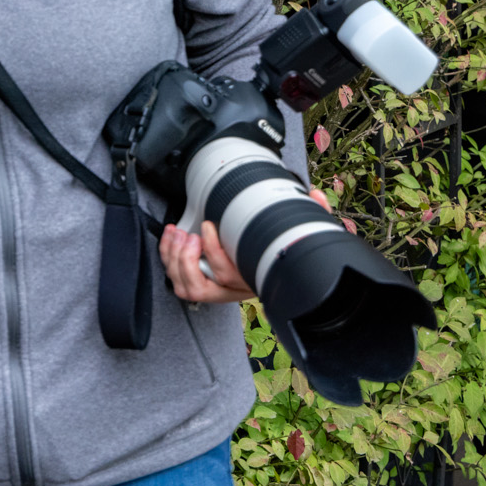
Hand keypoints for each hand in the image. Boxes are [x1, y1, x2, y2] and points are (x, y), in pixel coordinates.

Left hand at [163, 188, 342, 303]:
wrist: (276, 272)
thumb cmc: (282, 252)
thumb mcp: (298, 235)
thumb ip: (310, 215)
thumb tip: (315, 196)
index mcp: (253, 279)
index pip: (228, 274)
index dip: (213, 250)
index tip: (208, 225)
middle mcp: (233, 289)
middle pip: (200, 288)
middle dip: (187, 259)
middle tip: (187, 234)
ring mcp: (216, 290)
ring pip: (186, 287)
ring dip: (175, 258)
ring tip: (177, 233)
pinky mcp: (203, 285)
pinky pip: (179, 281)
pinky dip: (169, 258)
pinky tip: (172, 237)